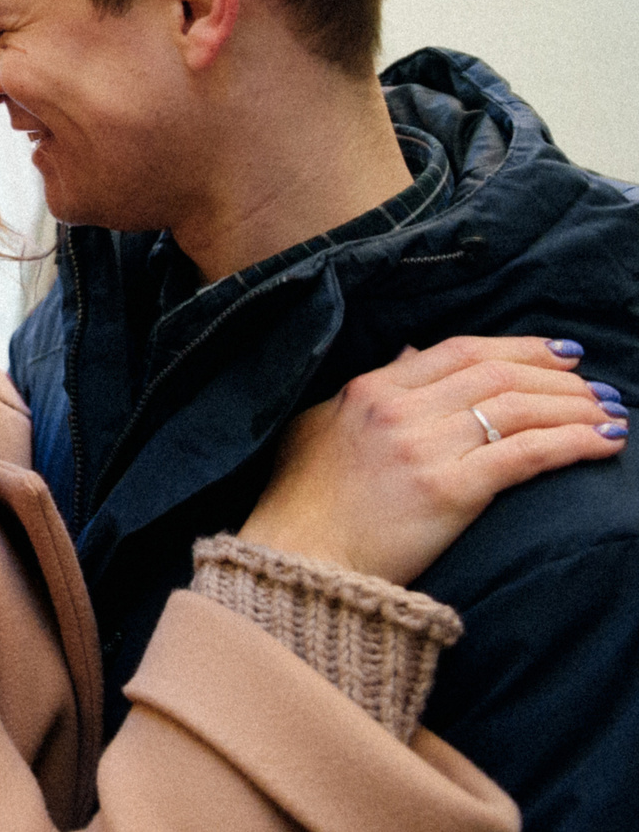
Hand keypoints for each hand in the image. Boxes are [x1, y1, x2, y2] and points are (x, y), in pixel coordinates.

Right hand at [239, 335, 625, 585]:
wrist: (299, 559)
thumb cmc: (304, 500)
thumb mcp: (320, 426)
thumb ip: (367, 390)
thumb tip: (411, 353)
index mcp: (369, 389)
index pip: (459, 351)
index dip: (518, 347)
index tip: (560, 354)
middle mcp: (398, 409)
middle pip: (497, 374)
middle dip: (557, 377)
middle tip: (596, 386)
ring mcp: (423, 447)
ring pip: (518, 408)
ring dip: (574, 407)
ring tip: (609, 415)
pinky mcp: (449, 490)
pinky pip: (525, 454)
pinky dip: (572, 442)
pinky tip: (603, 443)